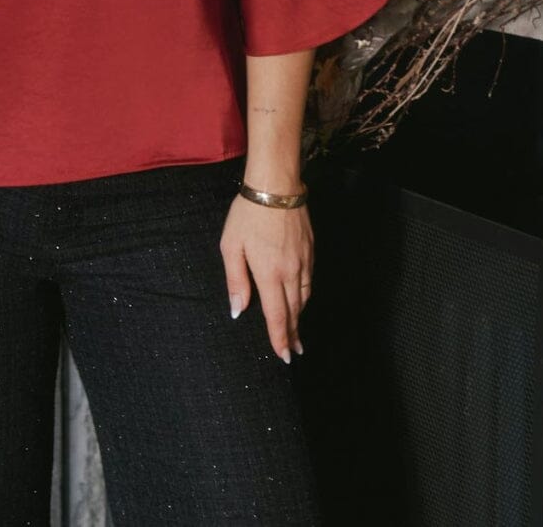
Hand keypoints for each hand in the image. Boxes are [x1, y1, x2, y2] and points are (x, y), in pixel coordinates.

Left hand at [220, 190, 312, 361]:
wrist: (276, 186)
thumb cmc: (248, 214)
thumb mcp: (231, 246)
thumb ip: (235, 281)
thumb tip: (237, 311)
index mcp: (269, 274)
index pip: (277, 316)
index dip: (280, 338)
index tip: (284, 356)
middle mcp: (290, 272)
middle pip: (294, 311)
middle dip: (293, 333)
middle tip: (294, 351)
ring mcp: (304, 261)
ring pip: (304, 297)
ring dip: (300, 316)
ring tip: (297, 329)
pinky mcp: (311, 249)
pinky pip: (309, 280)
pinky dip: (305, 295)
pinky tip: (301, 297)